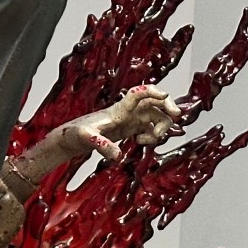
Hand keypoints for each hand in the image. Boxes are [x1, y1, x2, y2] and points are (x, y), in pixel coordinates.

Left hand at [54, 84, 180, 161]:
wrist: (71, 138)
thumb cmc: (75, 133)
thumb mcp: (85, 138)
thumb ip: (101, 145)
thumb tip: (117, 156)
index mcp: (118, 109)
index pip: (138, 94)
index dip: (152, 91)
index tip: (165, 94)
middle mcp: (127, 112)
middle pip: (155, 102)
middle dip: (168, 106)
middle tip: (175, 115)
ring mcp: (130, 120)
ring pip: (157, 117)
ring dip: (161, 127)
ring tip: (147, 139)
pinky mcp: (130, 129)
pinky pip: (151, 129)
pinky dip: (153, 136)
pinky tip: (140, 141)